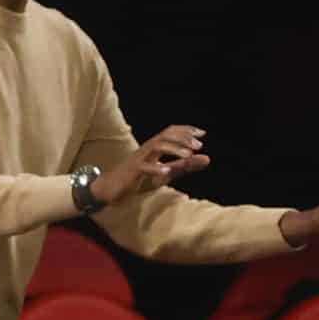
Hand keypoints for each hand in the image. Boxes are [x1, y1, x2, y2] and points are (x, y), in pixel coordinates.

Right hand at [87, 125, 211, 205]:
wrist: (110, 189)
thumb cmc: (138, 179)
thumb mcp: (165, 172)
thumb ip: (184, 166)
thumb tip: (207, 158)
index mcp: (154, 147)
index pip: (171, 132)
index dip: (186, 130)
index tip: (202, 134)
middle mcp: (147, 149)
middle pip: (165, 135)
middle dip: (182, 138)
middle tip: (198, 146)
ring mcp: (139, 159)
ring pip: (156, 146)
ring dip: (173, 149)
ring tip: (187, 156)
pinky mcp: (132, 171)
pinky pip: (144, 167)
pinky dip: (155, 168)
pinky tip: (167, 172)